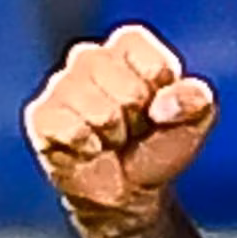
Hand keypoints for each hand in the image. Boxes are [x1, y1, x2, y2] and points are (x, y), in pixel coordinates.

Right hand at [23, 24, 217, 222]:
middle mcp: (89, 56)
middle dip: (138, 119)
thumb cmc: (156, 145)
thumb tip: (168, 103)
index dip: (160, 90)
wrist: (127, 191)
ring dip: (114, 137)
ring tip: (111, 139)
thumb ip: (195, 100)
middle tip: (132, 129)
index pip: (149, 58)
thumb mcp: (193, 123)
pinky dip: (89, 148)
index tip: (159, 108)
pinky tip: (89, 149)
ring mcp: (61, 84)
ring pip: (100, 112)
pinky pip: (72, 131)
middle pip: (128, 90)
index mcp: (128, 46)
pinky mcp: (40, 115)